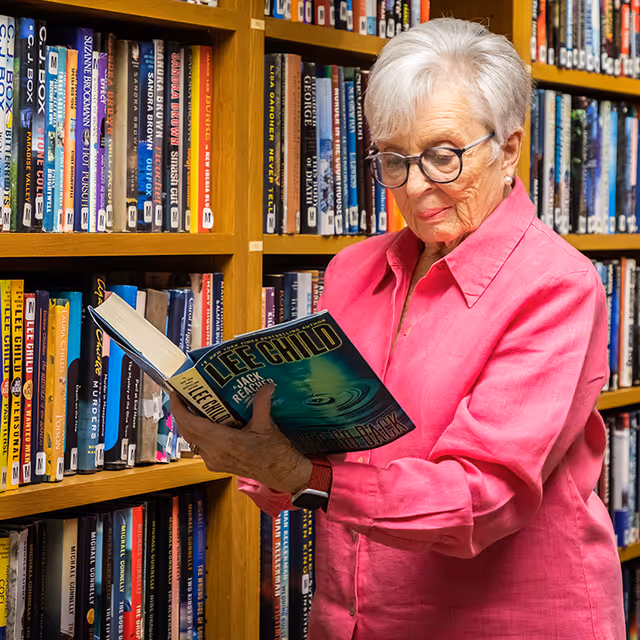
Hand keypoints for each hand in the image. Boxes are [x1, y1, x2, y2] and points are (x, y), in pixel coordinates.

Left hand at [169, 384, 312, 494]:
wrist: (282, 475)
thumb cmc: (275, 453)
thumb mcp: (268, 425)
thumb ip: (262, 403)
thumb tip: (266, 384)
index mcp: (224, 442)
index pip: (191, 424)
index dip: (179, 408)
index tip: (176, 392)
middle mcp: (214, 453)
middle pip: (187, 431)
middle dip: (181, 412)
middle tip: (184, 394)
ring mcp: (214, 460)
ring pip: (192, 439)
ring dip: (189, 423)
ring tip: (194, 404)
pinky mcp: (217, 464)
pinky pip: (200, 446)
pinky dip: (199, 432)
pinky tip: (208, 421)